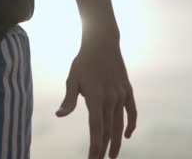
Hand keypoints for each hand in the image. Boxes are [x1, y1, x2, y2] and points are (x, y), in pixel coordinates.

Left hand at [56, 39, 136, 158]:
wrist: (102, 43)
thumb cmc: (83, 62)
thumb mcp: (72, 80)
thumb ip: (69, 100)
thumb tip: (59, 116)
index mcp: (95, 97)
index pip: (96, 128)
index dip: (94, 145)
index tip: (92, 158)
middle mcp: (111, 98)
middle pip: (108, 129)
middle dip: (104, 148)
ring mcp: (121, 94)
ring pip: (120, 124)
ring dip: (116, 141)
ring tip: (113, 155)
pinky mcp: (128, 90)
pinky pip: (132, 111)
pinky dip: (130, 124)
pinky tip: (127, 135)